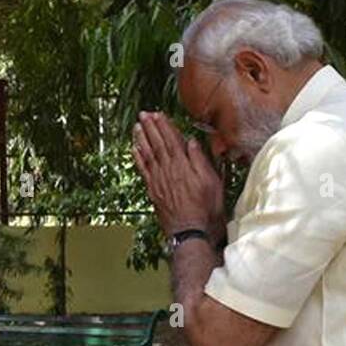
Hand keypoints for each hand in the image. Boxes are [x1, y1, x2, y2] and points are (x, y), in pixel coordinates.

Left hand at [133, 112, 224, 245]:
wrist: (189, 231)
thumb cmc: (205, 208)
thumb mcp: (211, 182)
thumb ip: (200, 160)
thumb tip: (191, 141)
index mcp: (183, 165)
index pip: (172, 140)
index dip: (164, 126)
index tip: (158, 114)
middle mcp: (168, 170)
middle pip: (157, 144)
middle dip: (150, 127)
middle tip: (143, 114)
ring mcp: (158, 181)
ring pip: (147, 154)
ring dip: (142, 138)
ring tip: (137, 126)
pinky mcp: (153, 191)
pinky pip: (143, 170)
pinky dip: (138, 158)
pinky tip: (134, 149)